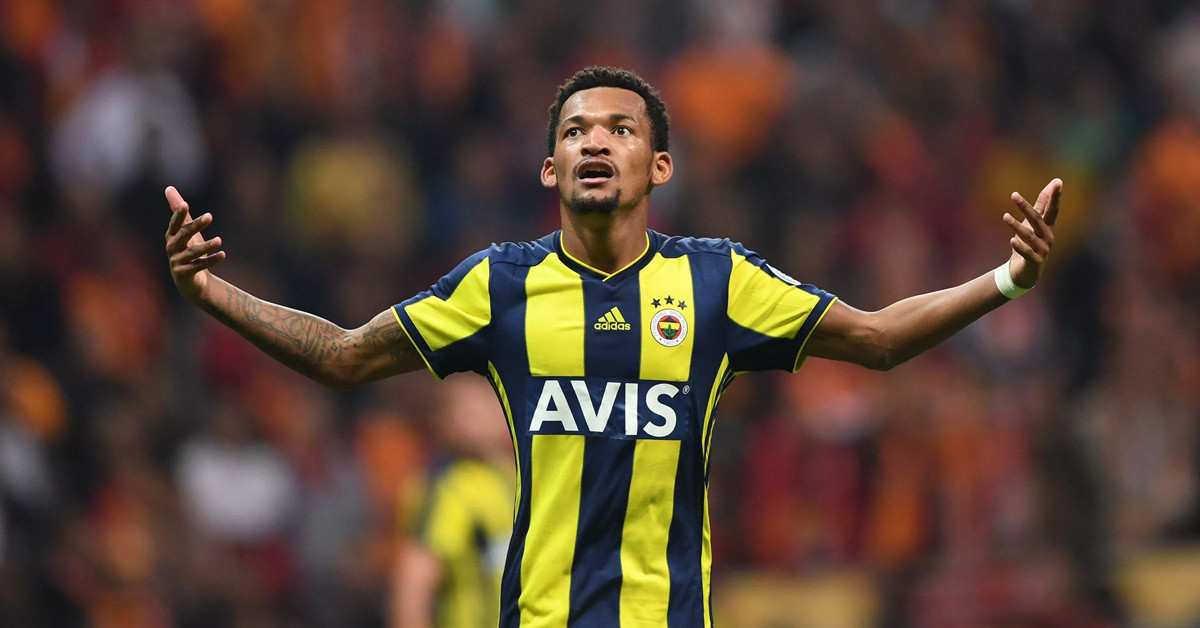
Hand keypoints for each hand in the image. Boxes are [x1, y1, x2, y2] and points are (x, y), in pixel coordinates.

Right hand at [164, 186, 224, 302]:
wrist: (189, 280)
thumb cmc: (187, 249)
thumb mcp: (184, 230)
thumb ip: (178, 211)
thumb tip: (169, 187)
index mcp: (171, 236)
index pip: (175, 223)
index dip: (179, 214)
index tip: (186, 204)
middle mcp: (172, 248)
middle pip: (184, 235)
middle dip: (196, 225)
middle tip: (210, 216)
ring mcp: (177, 262)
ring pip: (193, 252)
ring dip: (207, 246)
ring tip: (219, 240)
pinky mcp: (185, 274)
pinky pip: (200, 266)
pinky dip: (212, 260)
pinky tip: (223, 254)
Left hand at [1003, 178, 1060, 288]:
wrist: (1027, 272)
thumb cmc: (1031, 243)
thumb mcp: (1034, 223)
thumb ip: (1042, 204)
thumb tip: (1053, 182)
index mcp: (1048, 226)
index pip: (1052, 209)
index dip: (1054, 196)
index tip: (1058, 182)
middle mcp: (1048, 237)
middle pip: (1036, 220)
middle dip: (1025, 207)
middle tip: (1014, 195)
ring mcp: (1042, 250)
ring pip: (1029, 236)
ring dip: (1016, 226)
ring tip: (1004, 216)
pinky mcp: (1034, 261)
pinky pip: (1027, 252)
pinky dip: (1019, 246)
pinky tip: (1011, 240)